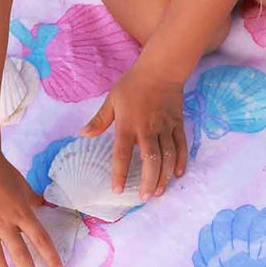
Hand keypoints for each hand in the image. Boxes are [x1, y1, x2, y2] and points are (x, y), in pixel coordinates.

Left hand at [81, 59, 187, 199]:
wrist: (161, 68)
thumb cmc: (133, 84)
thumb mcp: (112, 99)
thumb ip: (99, 120)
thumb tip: (83, 134)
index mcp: (128, 124)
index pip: (122, 153)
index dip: (120, 173)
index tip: (118, 189)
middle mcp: (148, 129)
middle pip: (151, 160)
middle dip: (149, 181)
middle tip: (145, 197)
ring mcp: (165, 127)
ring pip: (168, 157)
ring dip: (164, 176)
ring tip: (159, 192)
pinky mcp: (178, 124)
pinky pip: (181, 146)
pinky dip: (181, 161)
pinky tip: (177, 174)